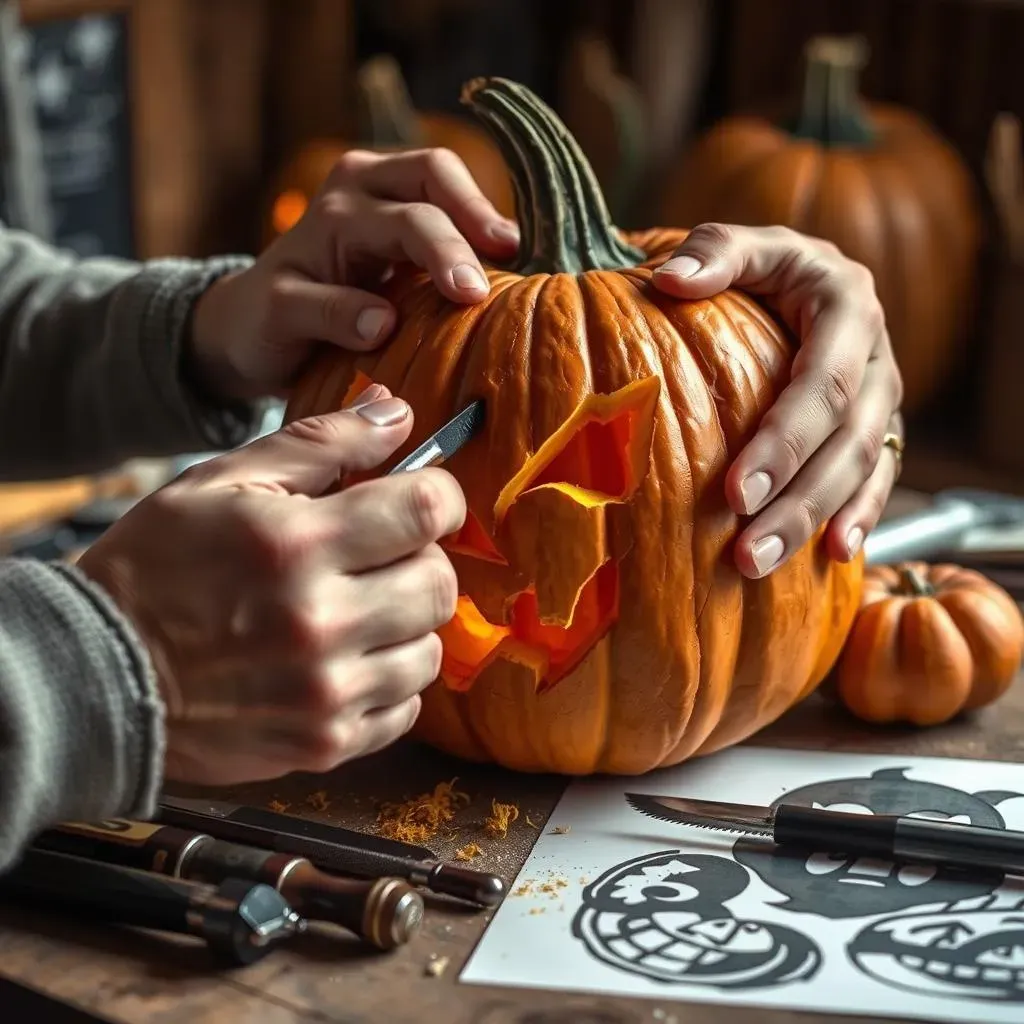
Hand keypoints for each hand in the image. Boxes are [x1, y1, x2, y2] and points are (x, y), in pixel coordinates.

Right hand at [76, 385, 465, 785]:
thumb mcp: (222, 482)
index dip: (439, 496)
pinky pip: (407, 708)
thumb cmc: (156, 567)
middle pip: (440, 583)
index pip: (427, 510)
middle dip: (421, 559)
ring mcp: (326, 693)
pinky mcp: (324, 744)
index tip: (423, 500)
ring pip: (431, 649)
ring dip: (407, 623)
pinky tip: (348, 660)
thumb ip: (320, 443)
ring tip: (359, 609)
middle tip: (382, 556)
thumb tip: (399, 412)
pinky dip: (389, 681)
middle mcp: (320, 622)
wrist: (95, 677)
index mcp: (296, 544)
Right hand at [189, 148, 519, 402]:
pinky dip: (352, 315)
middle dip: (464, 234)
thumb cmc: (345, 302)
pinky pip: (318, 302)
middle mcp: (346, 200)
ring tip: (465, 294)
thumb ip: (446, 268)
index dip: (482, 206)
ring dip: (429, 255)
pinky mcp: (276, 296)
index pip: (438, 172)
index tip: (519, 250)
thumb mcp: (398, 277)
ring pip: (373, 227)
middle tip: (497, 278)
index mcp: (381, 188)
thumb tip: (530, 282)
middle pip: (418, 196)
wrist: (252, 331)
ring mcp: (308, 243)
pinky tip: (379, 333)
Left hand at [651, 223, 903, 578]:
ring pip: (863, 469)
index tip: (736, 490)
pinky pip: (878, 479)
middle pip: (848, 441)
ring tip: (763, 563)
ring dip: (817, 522)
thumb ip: (714, 251)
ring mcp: (884, 398)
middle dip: (798, 501)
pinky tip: (833, 555)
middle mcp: (876, 357)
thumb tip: (670, 278)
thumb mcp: (746, 245)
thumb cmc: (765, 265)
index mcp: (848, 308)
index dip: (785, 442)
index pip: (822, 385)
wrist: (807, 278)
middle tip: (747, 552)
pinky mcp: (879, 427)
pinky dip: (859, 517)